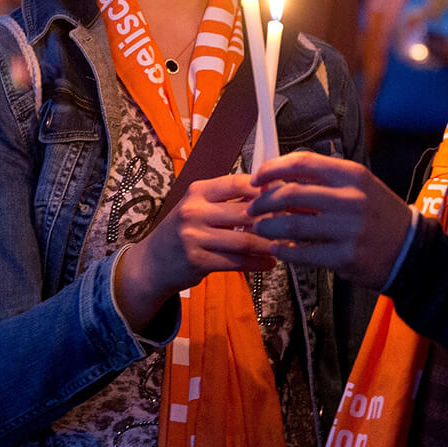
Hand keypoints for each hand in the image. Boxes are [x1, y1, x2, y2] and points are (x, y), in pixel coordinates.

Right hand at [114, 174, 275, 329]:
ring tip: (285, 247)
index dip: (266, 189)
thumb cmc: (184, 231)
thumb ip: (229, 201)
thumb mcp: (199, 206)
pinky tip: (269, 263)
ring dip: (269, 246)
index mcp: (198, 191)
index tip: (288, 196)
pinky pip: (236, 261)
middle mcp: (194, 210)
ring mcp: (193, 236)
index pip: (239, 183)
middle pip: (246, 212)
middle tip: (295, 225)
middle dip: (274, 220)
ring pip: (244, 240)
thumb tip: (272, 194)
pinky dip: (257, 263)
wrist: (153, 262)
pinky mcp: (197, 260)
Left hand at [247, 152, 412, 288]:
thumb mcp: (358, 186)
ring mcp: (349, 229)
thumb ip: (324, 181)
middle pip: (291, 194)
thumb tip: (280, 180)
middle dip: (263, 202)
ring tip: (260, 229)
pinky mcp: (346, 256)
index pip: (302, 162)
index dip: (273, 168)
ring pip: (293, 226)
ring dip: (269, 227)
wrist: (410, 250)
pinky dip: (285, 251)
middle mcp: (350, 198)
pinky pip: (304, 253)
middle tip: (252, 209)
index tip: (256, 178)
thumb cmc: (378, 214)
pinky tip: (278, 249)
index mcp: (351, 174)